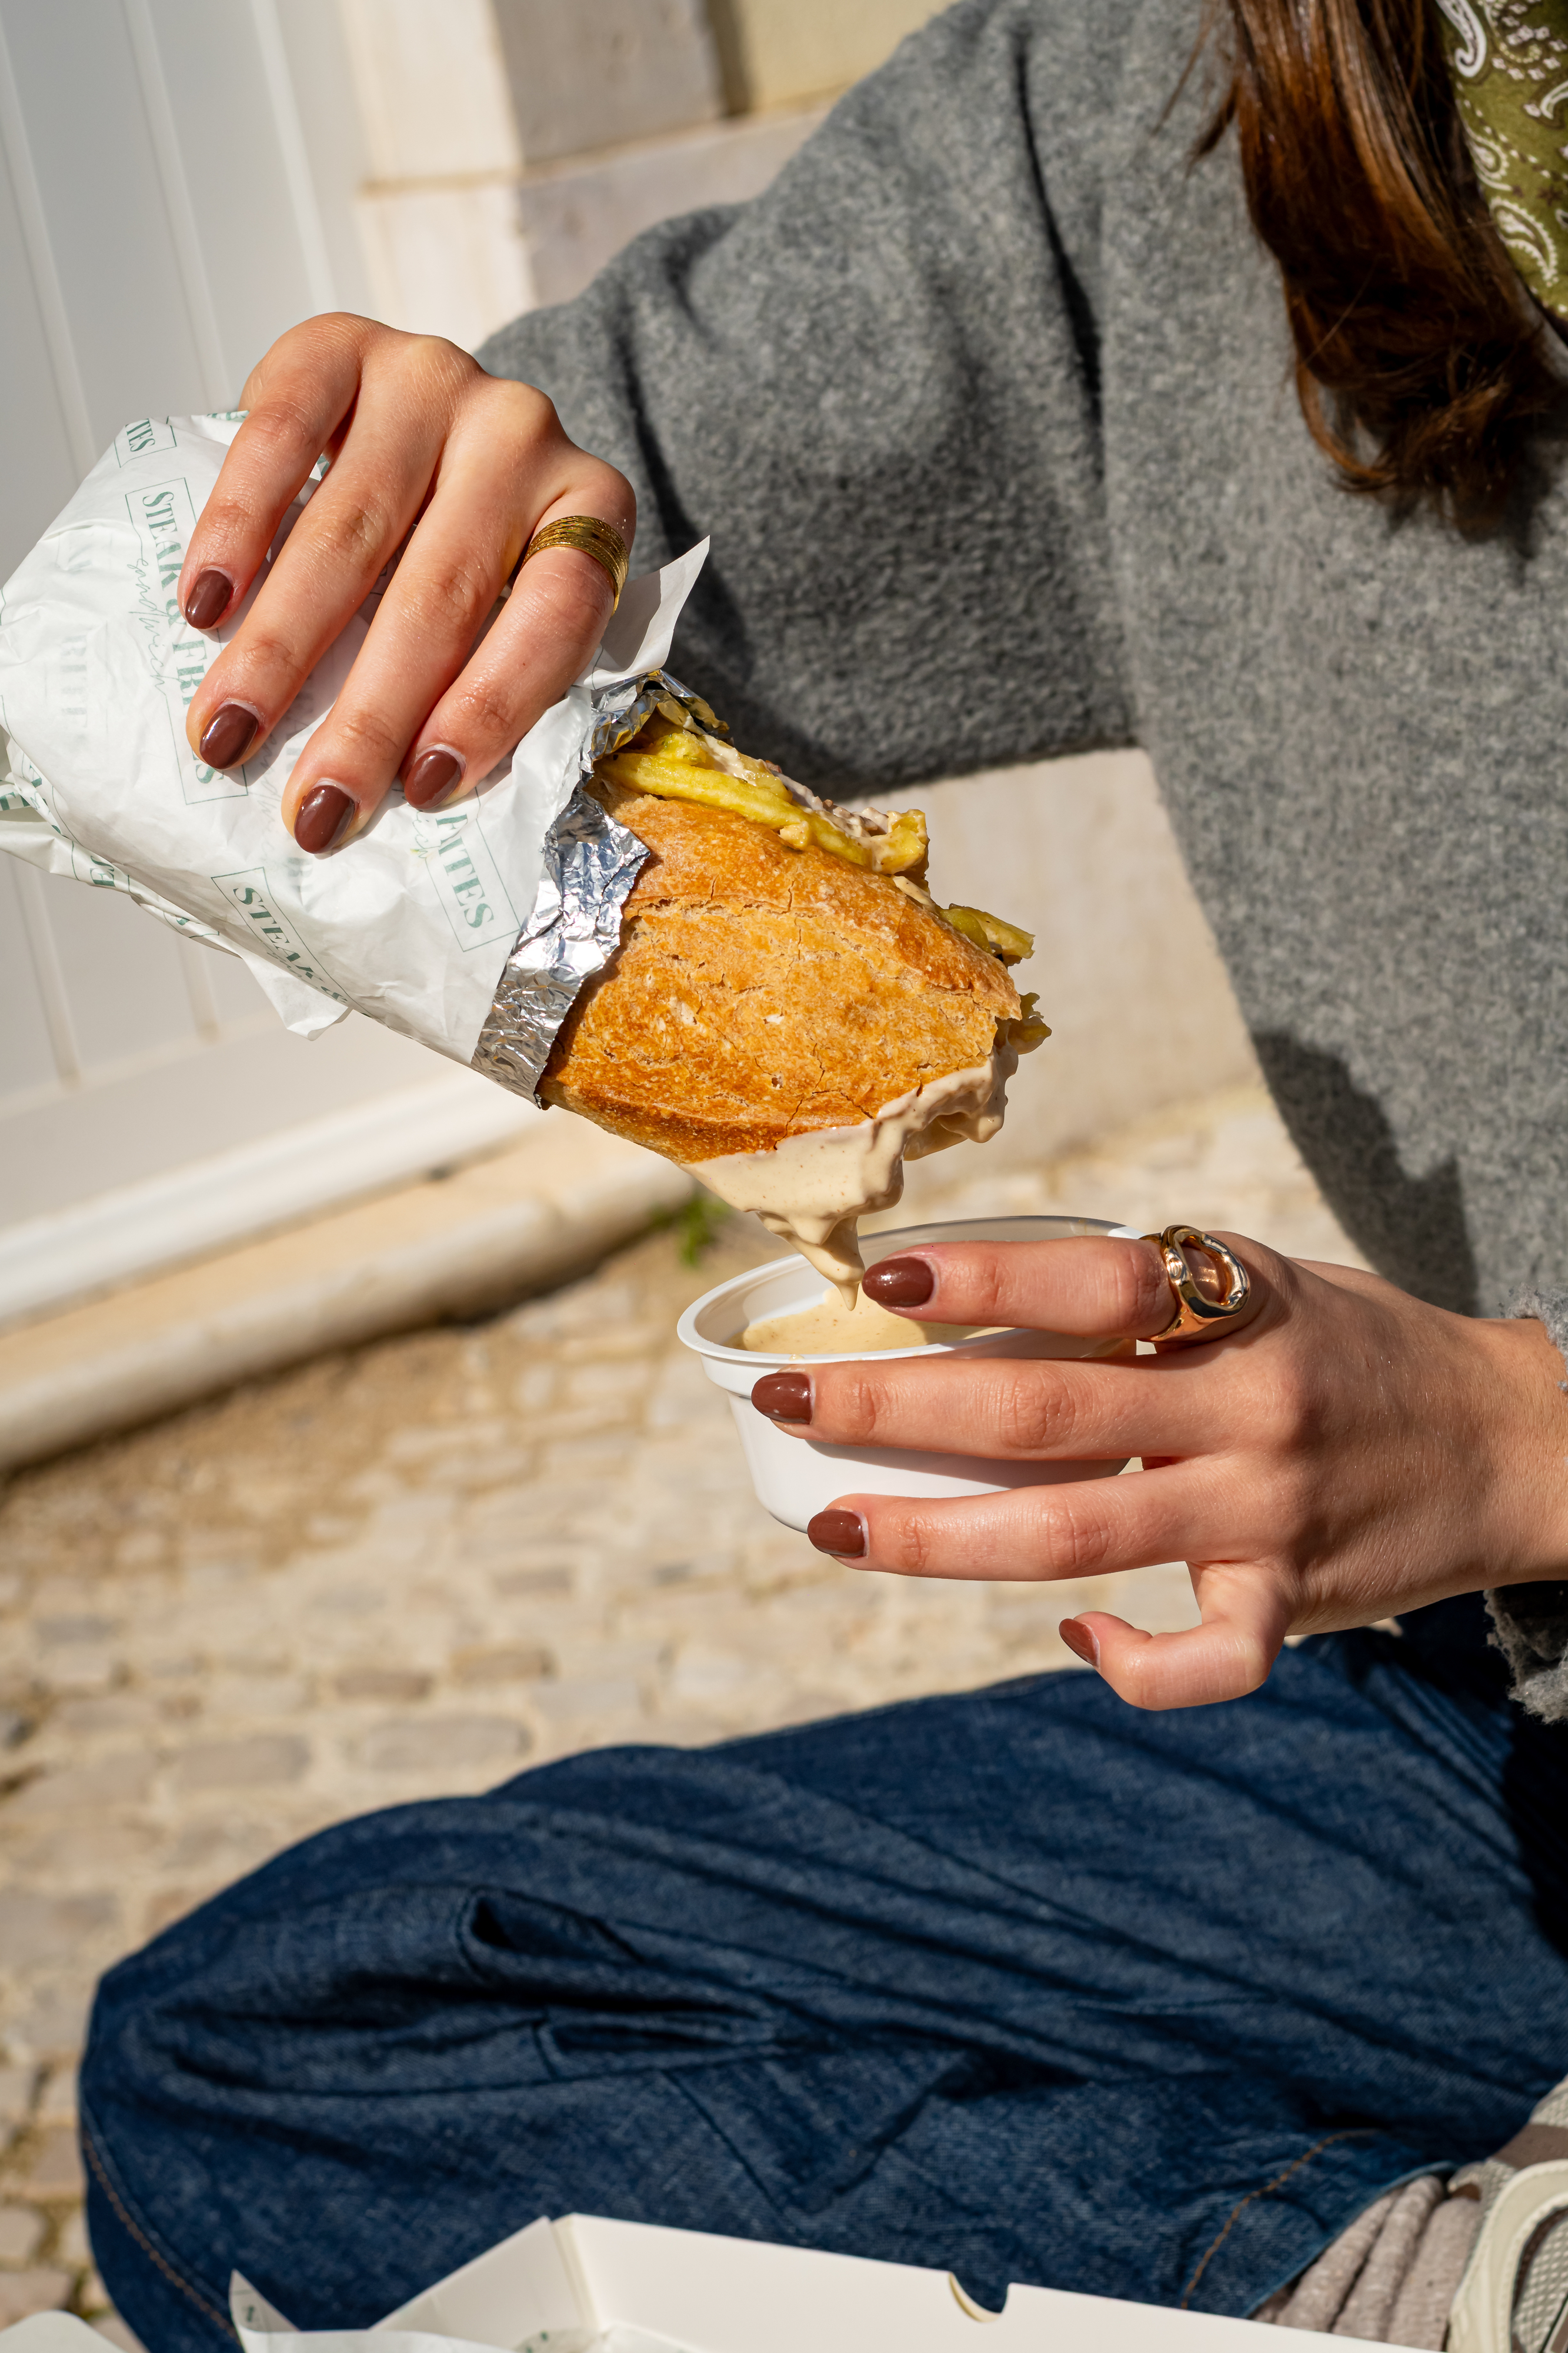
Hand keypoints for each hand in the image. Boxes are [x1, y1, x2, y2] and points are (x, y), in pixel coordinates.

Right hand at [176, 314, 634, 852]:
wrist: (428, 421)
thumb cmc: (471, 550)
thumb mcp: (510, 606)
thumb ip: (489, 676)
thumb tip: (412, 805)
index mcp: (591, 510)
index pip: (556, 615)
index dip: (493, 705)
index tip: (425, 788)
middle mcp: (522, 432)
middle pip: (443, 592)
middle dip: (368, 713)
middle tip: (312, 806)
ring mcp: (433, 377)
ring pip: (354, 529)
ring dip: (282, 645)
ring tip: (229, 733)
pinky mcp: (343, 345)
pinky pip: (284, 432)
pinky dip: (237, 526)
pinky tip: (203, 605)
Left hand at [750, 1235, 1567, 1708]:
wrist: (1510, 1439)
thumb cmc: (1354, 1346)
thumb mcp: (1266, 1282)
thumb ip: (1146, 1296)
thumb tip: (973, 1305)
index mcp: (1241, 1306)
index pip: (1097, 1281)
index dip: (983, 1278)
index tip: (877, 1283)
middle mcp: (1250, 1407)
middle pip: (1047, 1412)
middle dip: (898, 1410)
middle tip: (786, 1400)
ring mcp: (1269, 1513)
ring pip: (1077, 1537)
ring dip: (938, 1537)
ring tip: (833, 1526)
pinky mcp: (1295, 1602)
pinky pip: (1205, 1661)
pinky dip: (1126, 1663)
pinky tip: (1064, 1639)